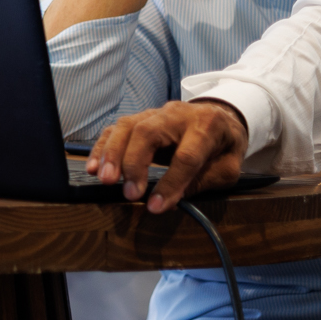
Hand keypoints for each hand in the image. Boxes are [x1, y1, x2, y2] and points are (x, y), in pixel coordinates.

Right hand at [88, 98, 249, 212]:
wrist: (221, 118)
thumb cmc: (223, 147)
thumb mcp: (226, 169)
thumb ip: (200, 182)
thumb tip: (168, 201)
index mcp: (207, 126)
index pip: (186, 156)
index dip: (171, 183)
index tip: (156, 206)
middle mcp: (177, 115)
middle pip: (147, 133)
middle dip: (133, 163)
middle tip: (127, 192)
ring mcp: (155, 113)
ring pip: (126, 127)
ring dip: (111, 154)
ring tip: (104, 178)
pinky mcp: (138, 118)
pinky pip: (115, 129)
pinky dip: (101, 148)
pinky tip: (94, 167)